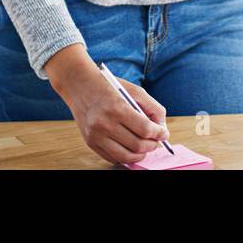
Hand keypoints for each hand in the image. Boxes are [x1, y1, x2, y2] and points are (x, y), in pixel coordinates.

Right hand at [51, 58, 170, 165]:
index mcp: (117, 108)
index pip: (145, 129)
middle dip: (152, 145)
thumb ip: (152, 107)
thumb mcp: (133, 90)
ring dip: (141, 154)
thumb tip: (162, 129)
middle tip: (156, 140)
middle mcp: (104, 124)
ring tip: (145, 147)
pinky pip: (112, 158)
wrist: (79, 85)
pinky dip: (125, 156)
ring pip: (126, 156)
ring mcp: (96, 135)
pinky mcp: (90, 142)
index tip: (163, 134)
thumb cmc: (108, 86)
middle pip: (137, 145)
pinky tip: (130, 148)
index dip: (159, 134)